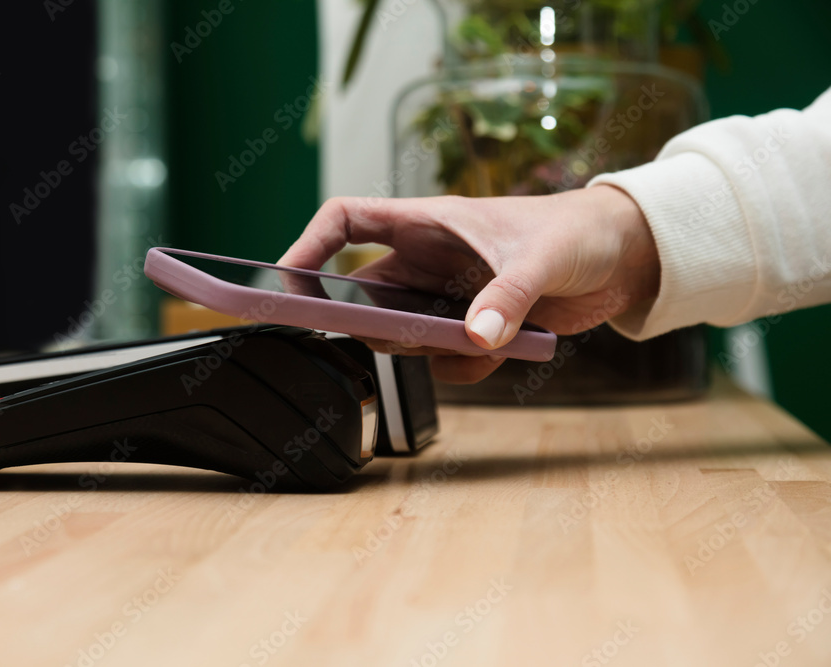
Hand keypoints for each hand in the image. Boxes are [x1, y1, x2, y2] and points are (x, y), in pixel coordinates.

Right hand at [278, 186, 659, 383]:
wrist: (623, 257)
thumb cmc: (578, 231)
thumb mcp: (543, 259)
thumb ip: (507, 296)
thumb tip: (475, 339)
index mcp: (427, 223)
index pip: (344, 221)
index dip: (307, 244)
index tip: (286, 281)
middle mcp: (426, 262)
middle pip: (363, 297)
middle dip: (374, 325)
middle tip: (404, 340)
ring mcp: (445, 297)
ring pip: (402, 336)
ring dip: (430, 351)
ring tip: (480, 340)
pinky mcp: (470, 327)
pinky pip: (445, 360)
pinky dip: (468, 367)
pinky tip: (508, 352)